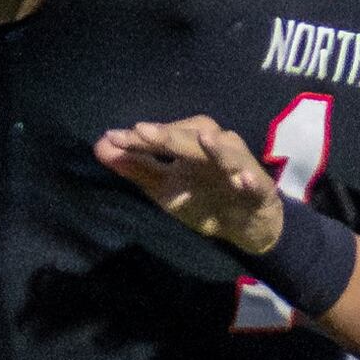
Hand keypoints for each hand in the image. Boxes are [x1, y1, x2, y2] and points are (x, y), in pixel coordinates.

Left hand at [94, 116, 283, 254]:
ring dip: (217, 148)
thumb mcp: (164, 189)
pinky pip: (255, 182)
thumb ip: (136, 168)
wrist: (245, 227)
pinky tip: (242, 180)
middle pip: (192, 138)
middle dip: (170, 135)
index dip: (139, 138)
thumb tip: (100, 145)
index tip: (112, 138)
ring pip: (228, 153)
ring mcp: (239, 167)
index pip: (162, 137)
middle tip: (143, 132)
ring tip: (204, 139)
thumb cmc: (203, 200)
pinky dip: (249, 179)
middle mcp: (215, 148)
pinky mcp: (259, 188)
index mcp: (190, 146)